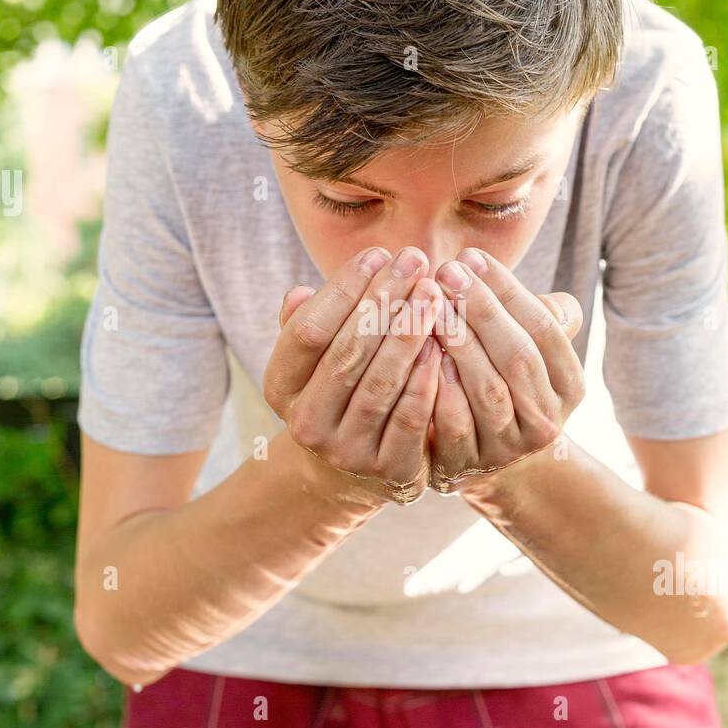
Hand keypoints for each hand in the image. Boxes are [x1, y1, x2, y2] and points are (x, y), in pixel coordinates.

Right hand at [264, 246, 444, 505]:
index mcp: (282, 388)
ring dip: (409, 333)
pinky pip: (411, 417)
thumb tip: (297, 293)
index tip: (376, 254)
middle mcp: (307, 423)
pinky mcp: (389, 470)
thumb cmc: (339, 392)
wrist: (352, 473)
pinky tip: (444, 342)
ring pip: (381, 384)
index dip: (341, 290)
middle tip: (415, 259)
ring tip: (433, 291)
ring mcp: (347, 451)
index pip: (307, 332)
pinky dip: (427, 378)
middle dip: (383, 301)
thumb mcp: (314, 363)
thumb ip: (307, 326)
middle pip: (346, 354)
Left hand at [428, 247, 584, 494]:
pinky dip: (438, 386)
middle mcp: (546, 421)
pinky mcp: (469, 466)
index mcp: (568, 385)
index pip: (544, 328)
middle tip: (446, 272)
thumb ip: (522, 309)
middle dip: (481, 310)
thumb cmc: (497, 377)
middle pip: (518, 357)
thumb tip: (487, 266)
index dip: (508, 290)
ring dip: (459, 343)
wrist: (480, 453)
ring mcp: (508, 448)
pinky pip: (454, 424)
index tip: (471, 256)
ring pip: (488, 390)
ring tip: (431, 305)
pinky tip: (420, 352)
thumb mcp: (522, 346)